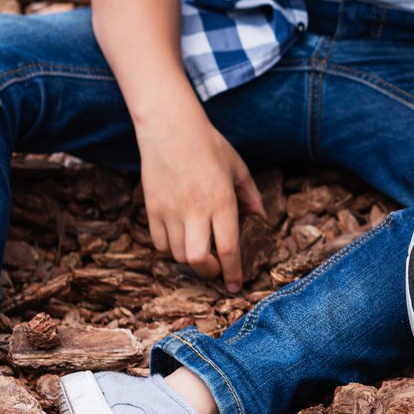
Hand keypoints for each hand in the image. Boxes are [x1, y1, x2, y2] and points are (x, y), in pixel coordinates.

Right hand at [138, 114, 264, 293]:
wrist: (170, 127)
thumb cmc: (209, 145)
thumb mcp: (238, 168)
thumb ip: (251, 197)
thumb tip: (262, 220)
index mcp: (222, 201)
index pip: (230, 248)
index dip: (233, 272)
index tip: (235, 286)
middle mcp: (195, 210)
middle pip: (199, 261)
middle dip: (210, 273)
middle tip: (217, 269)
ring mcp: (170, 211)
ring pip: (178, 255)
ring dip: (191, 259)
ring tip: (199, 247)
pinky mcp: (152, 209)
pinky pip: (159, 244)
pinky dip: (170, 248)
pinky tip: (180, 237)